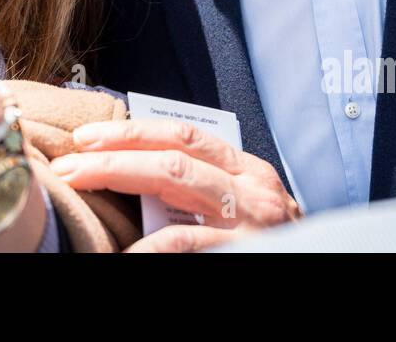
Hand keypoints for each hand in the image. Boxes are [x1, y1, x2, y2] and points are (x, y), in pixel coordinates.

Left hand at [50, 118, 301, 251]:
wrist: (326, 265)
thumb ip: (198, 189)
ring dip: (118, 174)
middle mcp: (252, 187)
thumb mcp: (238, 209)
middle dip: (114, 149)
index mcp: (246, 171)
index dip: (131, 131)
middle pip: (172, 150)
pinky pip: (188, 242)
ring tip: (79, 182)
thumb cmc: (269, 246)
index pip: (183, 133)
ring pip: (176, 177)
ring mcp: (253, 221)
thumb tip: (130, 170)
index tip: (86, 139)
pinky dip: (150, 245)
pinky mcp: (249, 252)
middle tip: (69, 159)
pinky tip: (122, 251)